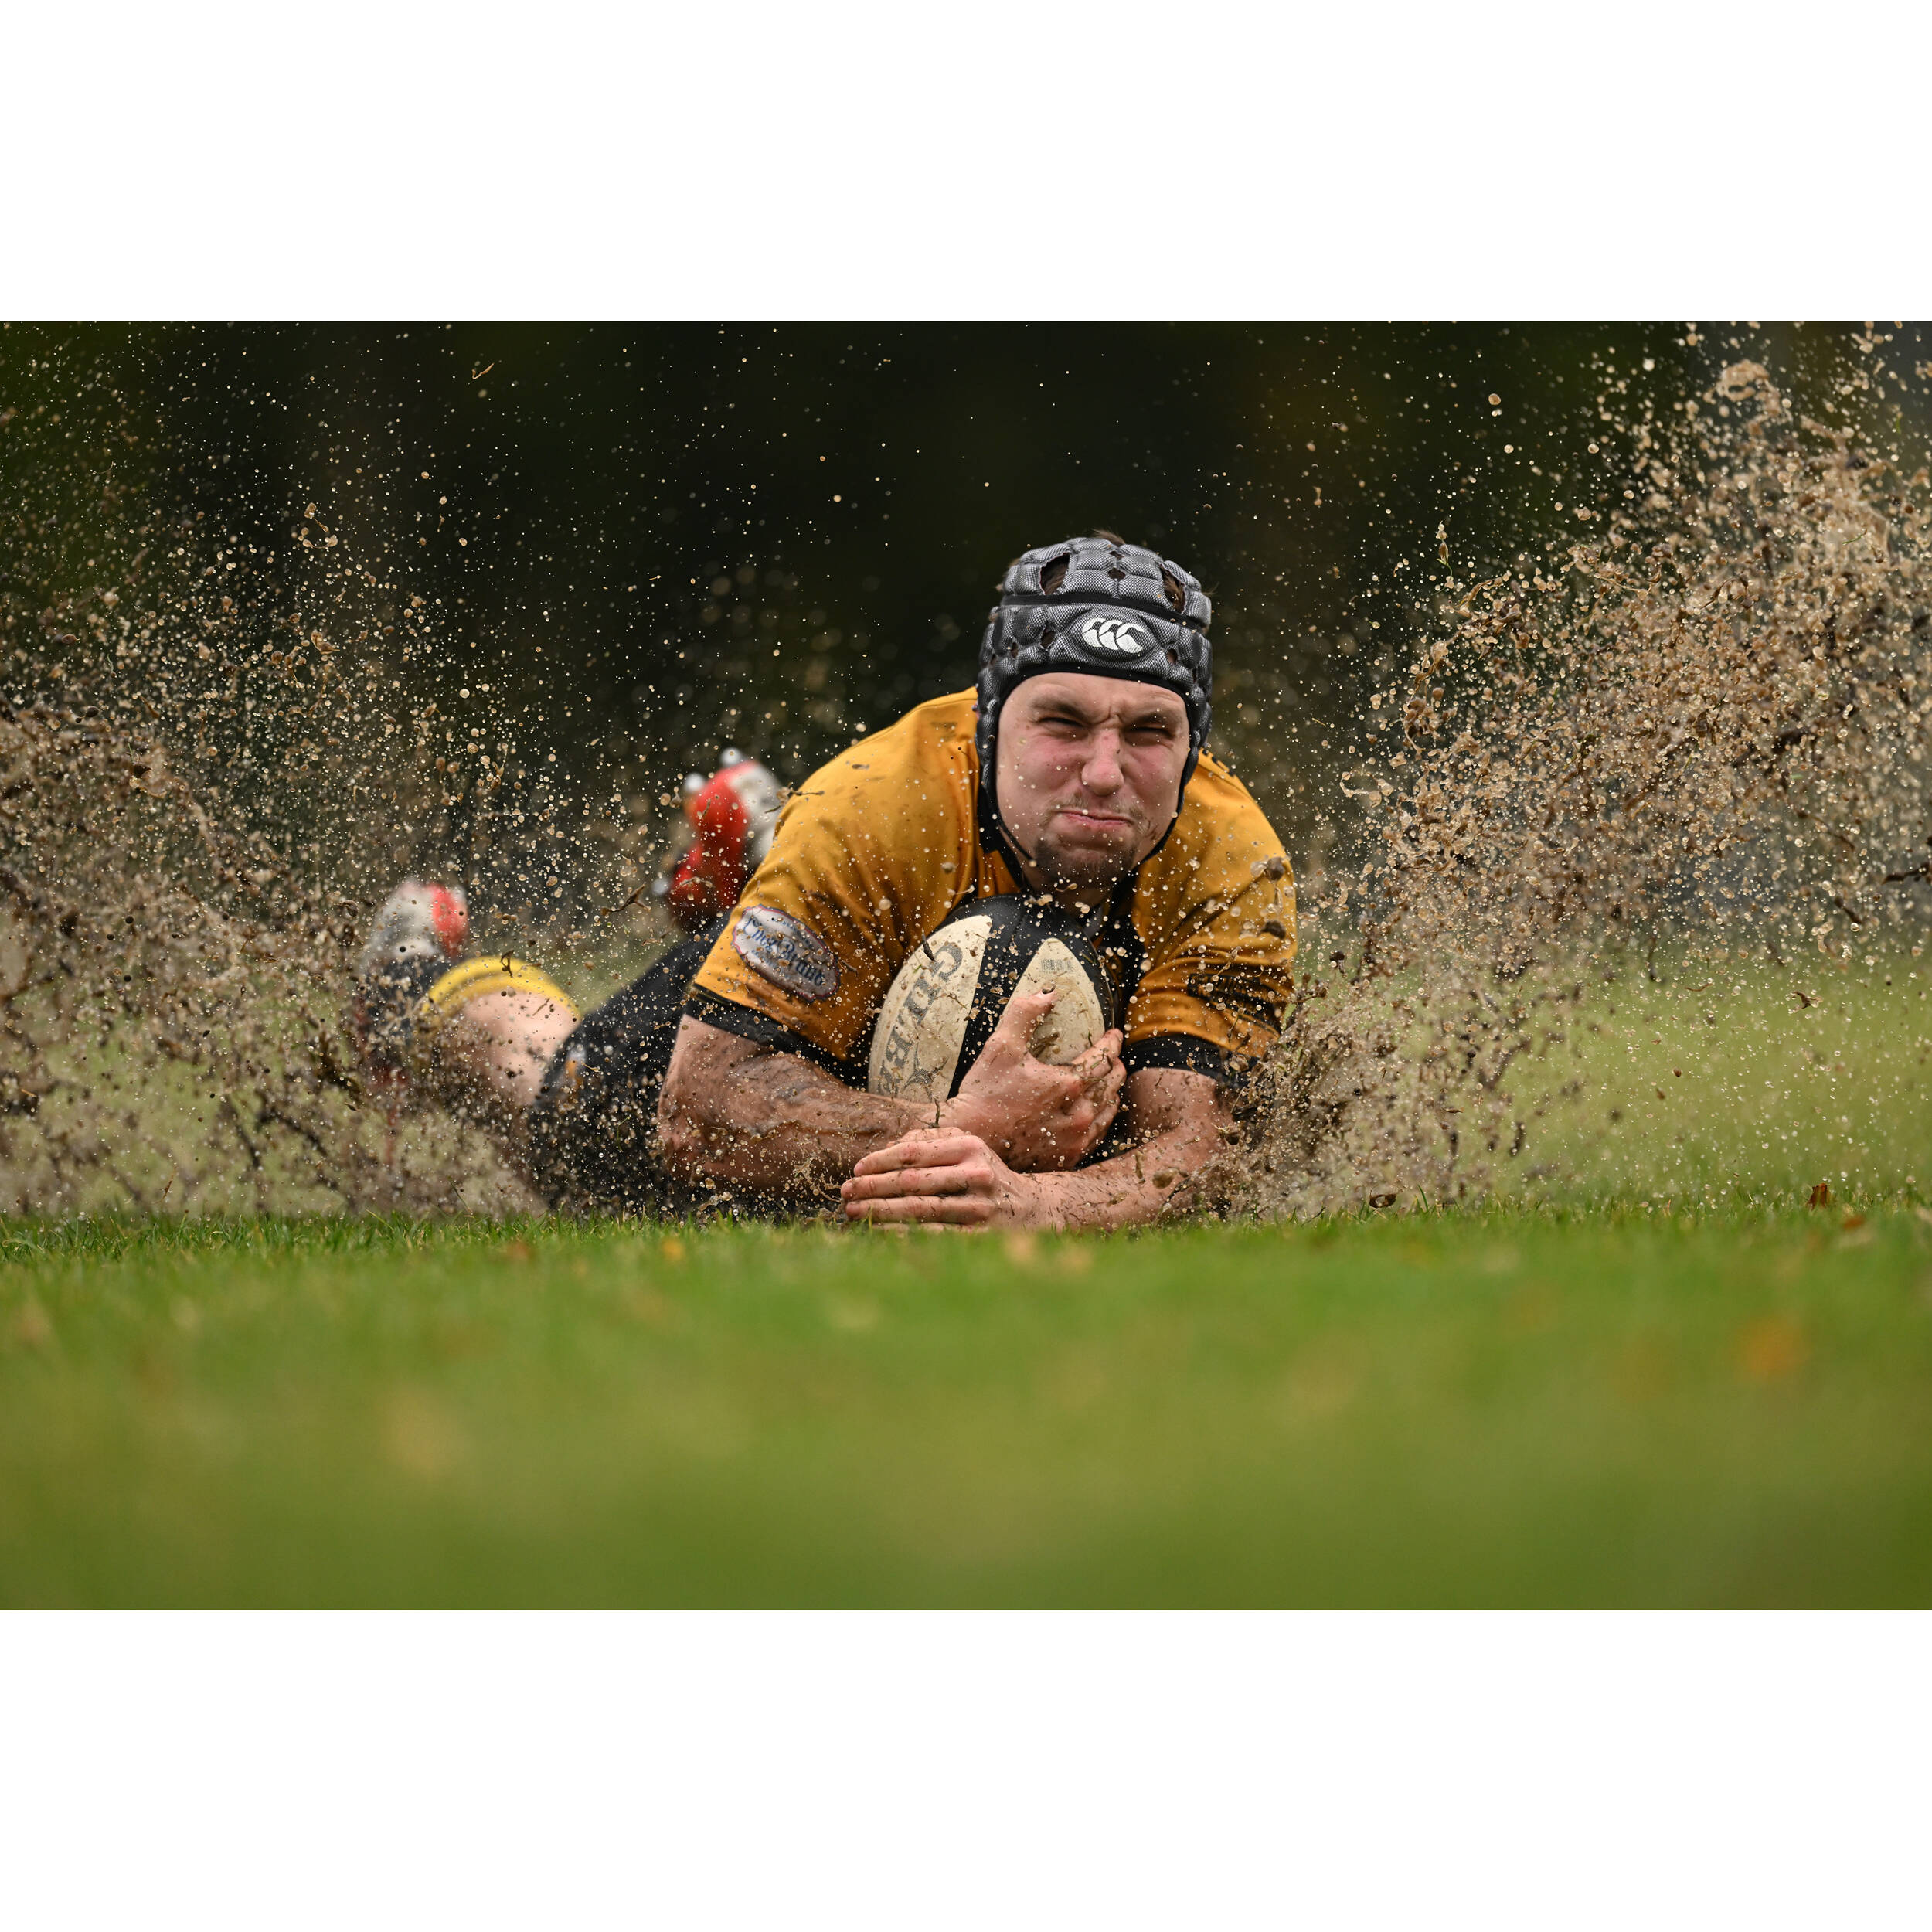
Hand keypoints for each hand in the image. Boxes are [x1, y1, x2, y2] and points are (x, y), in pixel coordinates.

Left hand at [841, 1127, 1049, 1228]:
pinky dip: (901, 1235)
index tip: (855, 1169)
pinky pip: (932, 1237)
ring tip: (853, 1213)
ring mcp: (979, 1208)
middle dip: (871, 1187)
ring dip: (879, 1212)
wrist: (1034, 1210)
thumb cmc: (985, 1176)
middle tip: (845, 1193)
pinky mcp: (980, 1237)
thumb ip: (928, 1142)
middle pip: (911, 1182)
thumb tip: (883, 1151)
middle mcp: (977, 1175)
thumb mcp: (966, 1149)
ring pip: (918, 1210)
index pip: (913, 1152)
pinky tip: (879, 1233)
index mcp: (969, 1147)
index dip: (879, 1161)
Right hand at [941, 989, 1124, 1171]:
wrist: (972, 1138)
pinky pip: (1098, 1135)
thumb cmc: (984, 1092)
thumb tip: (1048, 992)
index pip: (1105, 1056)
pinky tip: (1095, 1113)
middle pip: (1113, 1083)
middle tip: (1113, 1057)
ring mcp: (1077, 1138)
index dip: (1112, 1041)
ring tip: (1107, 1083)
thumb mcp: (1001, 1045)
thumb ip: (1026, 1013)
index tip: (1114, 1034)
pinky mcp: (1069, 1156)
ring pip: (1110, 1110)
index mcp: (1070, 1083)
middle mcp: (1080, 1113)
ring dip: (1112, 1093)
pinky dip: (1101, 1119)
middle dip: (1116, 1065)